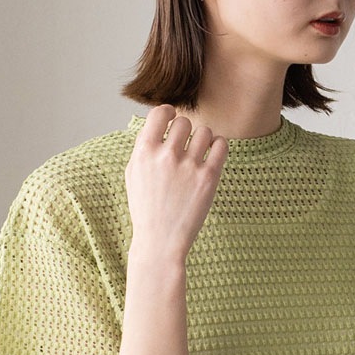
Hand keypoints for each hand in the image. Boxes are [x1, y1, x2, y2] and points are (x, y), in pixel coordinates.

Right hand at [125, 105, 228, 260]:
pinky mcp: (208, 179)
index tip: (171, 123)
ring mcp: (188, 167)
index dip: (168, 115)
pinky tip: (212, 157)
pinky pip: (221, 145)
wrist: (160, 242)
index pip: (160, 112)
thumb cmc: (146, 209)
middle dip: (185, 132)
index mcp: (144, 152)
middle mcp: (166, 156)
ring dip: (203, 140)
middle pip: (184, 121)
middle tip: (184, 148)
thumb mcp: (133, 175)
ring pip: (204, 132)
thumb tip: (159, 121)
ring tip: (198, 156)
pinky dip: (218, 147)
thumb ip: (143, 146)